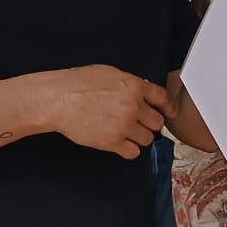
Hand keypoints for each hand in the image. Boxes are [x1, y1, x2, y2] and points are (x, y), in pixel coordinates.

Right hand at [49, 65, 170, 158]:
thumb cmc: (77, 84)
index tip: (167, 112)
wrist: (59, 100)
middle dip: (149, 123)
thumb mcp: (109, 73)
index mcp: (133, 86)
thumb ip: (130, 84)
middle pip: (157, 122)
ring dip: (139, 137)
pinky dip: (129, 150)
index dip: (166, 106)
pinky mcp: (113, 142)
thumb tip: (142, 92)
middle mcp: (132, 106)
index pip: (162, 98)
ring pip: (147, 139)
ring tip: (126, 132)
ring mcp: (124, 126)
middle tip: (139, 123)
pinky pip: (133, 152)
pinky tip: (120, 143)